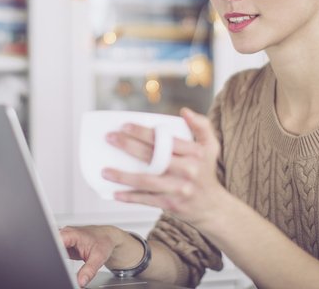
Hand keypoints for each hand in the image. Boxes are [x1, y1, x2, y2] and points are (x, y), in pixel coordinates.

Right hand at [59, 225, 117, 286]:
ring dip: (57, 260)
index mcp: (72, 234)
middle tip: (63, 269)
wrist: (107, 237)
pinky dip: (60, 261)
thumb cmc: (104, 242)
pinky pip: (57, 253)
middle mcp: (65, 234)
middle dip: (55, 258)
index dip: (55, 254)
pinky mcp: (64, 246)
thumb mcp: (99, 257)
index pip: (56, 242)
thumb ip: (89, 270)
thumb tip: (81, 282)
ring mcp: (64, 240)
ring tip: (65, 267)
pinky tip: (65, 266)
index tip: (59, 264)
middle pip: (52, 246)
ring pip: (53, 250)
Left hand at [103, 107, 226, 225]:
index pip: (165, 139)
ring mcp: (178, 188)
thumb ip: (202, 125)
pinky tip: (115, 193)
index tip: (125, 126)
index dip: (143, 132)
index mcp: (195, 152)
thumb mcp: (211, 146)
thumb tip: (184, 111)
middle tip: (110, 138)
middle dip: (128, 146)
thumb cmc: (206, 172)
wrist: (213, 207)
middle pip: (152, 156)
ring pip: (146, 181)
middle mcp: (187, 170)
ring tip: (105, 170)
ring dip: (123, 176)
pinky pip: (146, 200)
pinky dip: (130, 197)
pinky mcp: (171, 205)